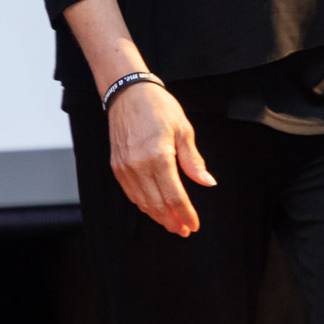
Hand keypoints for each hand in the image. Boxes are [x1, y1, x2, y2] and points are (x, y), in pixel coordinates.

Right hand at [107, 83, 213, 236]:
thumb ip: (193, 161)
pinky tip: (155, 209)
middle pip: (157, 204)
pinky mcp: (116, 167)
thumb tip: (208, 182)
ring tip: (172, 224)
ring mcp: (124, 168)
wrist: (128, 93)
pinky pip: (131, 194)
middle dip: (172, 221)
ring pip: (142, 202)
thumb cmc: (158, 108)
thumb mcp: (184, 130)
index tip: (193, 225)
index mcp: (158, 157)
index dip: (185, 213)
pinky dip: (144, 205)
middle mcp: (138, 166)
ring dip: (158, 216)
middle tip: (184, 230)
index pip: (174, 196)